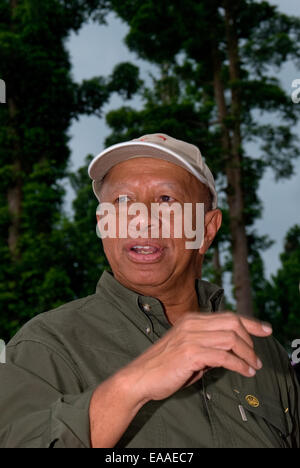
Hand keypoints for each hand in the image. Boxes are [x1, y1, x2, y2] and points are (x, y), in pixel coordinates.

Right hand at [119, 312, 271, 404]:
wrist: (140, 377)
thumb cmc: (164, 367)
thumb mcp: (188, 350)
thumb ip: (207, 345)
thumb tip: (231, 350)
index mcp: (192, 320)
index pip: (228, 316)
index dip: (251, 322)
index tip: (266, 330)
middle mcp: (192, 324)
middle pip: (233, 323)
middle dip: (251, 340)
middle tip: (256, 358)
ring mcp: (190, 337)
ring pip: (232, 338)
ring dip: (247, 354)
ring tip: (253, 367)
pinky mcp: (190, 353)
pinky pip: (224, 356)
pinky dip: (239, 365)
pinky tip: (244, 372)